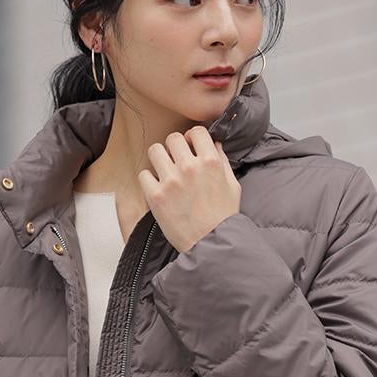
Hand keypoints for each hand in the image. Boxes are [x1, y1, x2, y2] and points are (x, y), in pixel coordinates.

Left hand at [137, 124, 240, 254]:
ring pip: (155, 150)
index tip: (190, 146)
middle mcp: (190, 167)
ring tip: (164, 171)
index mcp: (210, 161)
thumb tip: (214, 144)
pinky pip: (144, 174)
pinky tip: (157, 189)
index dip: (192, 137)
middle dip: (174, 148)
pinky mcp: (156, 196)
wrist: (211, 245)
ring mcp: (171, 181)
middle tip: (175, 161)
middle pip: (173, 138)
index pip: (196, 131)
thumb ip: (222, 161)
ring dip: (159, 159)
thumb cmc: (223, 218)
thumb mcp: (232, 186)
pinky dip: (149, 180)